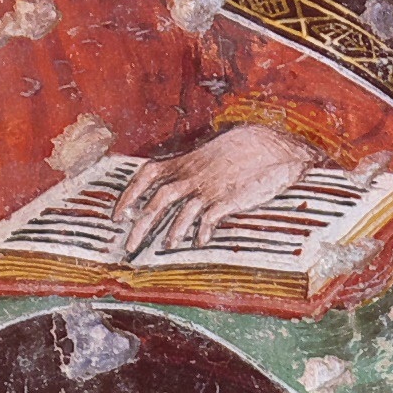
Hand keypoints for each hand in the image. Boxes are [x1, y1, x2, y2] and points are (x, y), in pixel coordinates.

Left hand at [110, 121, 313, 257]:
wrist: (275, 146)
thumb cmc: (243, 150)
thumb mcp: (211, 153)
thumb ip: (191, 167)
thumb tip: (175, 182)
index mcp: (186, 161)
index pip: (147, 174)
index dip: (129, 194)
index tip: (118, 215)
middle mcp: (193, 175)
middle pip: (157, 201)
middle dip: (140, 225)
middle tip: (129, 246)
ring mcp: (211, 188)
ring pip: (181, 212)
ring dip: (171, 232)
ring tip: (166, 246)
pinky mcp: (230, 199)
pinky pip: (209, 218)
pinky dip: (202, 232)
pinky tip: (200, 242)